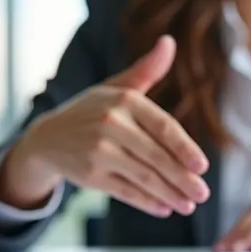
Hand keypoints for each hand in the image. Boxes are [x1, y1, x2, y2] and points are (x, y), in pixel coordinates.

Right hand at [0, 35, 210, 217]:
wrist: (48, 138)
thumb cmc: (91, 111)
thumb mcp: (116, 88)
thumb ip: (146, 70)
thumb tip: (169, 42)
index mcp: (123, 101)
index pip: (163, 127)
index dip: (184, 148)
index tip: (202, 166)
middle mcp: (110, 125)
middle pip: (156, 156)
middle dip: (183, 179)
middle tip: (202, 194)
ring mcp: (99, 152)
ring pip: (144, 177)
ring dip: (170, 194)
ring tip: (189, 205)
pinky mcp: (91, 176)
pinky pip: (126, 192)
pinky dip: (147, 202)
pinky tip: (165, 208)